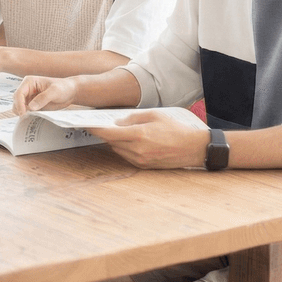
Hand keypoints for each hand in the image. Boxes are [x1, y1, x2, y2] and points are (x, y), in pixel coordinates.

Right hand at [12, 75, 76, 113]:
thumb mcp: (55, 91)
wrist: (70, 92)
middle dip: (20, 109)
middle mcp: (27, 89)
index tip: (23, 114)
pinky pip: (26, 112)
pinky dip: (27, 116)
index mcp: (29, 82)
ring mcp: (29, 98)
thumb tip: (31, 107)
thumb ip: (43, 98)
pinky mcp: (33, 105)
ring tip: (32, 117)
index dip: (19, 104)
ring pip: (19, 107)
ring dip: (23, 113)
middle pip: (16, 101)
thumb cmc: (63, 87)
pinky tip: (34, 118)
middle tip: (27, 118)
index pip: (19, 93)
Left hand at [86, 110, 210, 168]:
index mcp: (139, 135)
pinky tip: (130, 140)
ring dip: (115, 141)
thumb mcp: (154, 115)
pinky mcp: (145, 166)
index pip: (109, 133)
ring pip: (118, 150)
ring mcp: (141, 160)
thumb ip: (134, 117)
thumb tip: (118, 122)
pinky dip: (125, 148)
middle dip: (106, 134)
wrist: (193, 148)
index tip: (88, 124)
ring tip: (118, 131)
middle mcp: (137, 150)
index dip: (96, 129)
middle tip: (101, 125)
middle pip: (112, 142)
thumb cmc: (175, 129)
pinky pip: (127, 156)